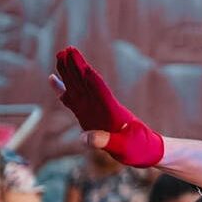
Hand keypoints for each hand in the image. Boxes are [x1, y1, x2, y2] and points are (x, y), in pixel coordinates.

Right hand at [50, 47, 164, 166]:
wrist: (148, 150)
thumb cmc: (139, 149)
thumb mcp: (123, 148)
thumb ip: (106, 142)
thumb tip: (83, 138)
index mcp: (112, 113)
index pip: (100, 92)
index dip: (91, 79)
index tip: (84, 66)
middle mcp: (102, 108)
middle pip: (86, 84)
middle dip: (76, 68)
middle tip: (66, 50)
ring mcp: (94, 111)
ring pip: (78, 87)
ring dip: (69, 72)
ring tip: (60, 55)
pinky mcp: (90, 116)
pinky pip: (73, 101)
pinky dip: (63, 90)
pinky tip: (53, 79)